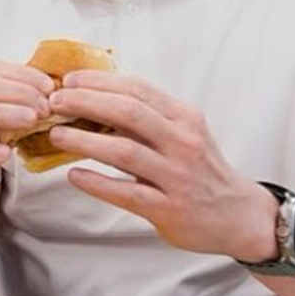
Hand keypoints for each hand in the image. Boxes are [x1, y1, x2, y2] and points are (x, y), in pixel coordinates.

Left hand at [48, 70, 278, 260]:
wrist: (239, 215)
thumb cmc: (201, 170)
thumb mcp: (183, 134)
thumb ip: (146, 118)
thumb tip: (93, 99)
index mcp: (184, 118)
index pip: (138, 89)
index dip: (100, 81)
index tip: (69, 80)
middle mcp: (183, 142)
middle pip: (128, 113)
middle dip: (86, 102)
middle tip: (55, 103)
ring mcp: (177, 177)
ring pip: (124, 151)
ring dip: (84, 141)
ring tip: (56, 135)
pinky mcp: (169, 209)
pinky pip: (126, 193)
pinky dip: (97, 183)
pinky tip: (74, 175)